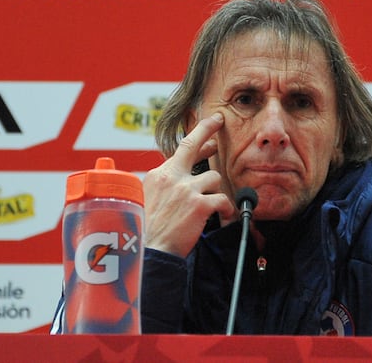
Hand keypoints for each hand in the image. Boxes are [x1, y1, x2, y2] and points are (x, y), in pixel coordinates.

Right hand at [143, 113, 235, 257]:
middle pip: (192, 144)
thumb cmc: (146, 231)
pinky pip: (222, 200)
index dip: (197, 139)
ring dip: (216, 191)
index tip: (208, 133)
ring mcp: (186, 189)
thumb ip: (162, 187)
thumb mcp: (145, 200)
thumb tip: (176, 180)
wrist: (148, 250)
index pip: (180, 151)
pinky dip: (226, 209)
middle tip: (219, 121)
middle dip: (207, 129)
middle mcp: (171, 177)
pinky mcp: (199, 204)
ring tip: (216, 206)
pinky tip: (224, 215)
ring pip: (214, 177)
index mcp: (158, 175)